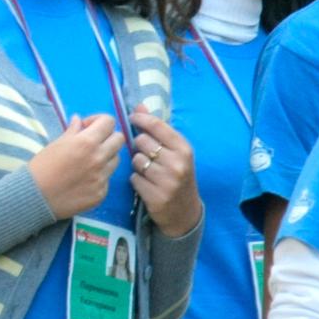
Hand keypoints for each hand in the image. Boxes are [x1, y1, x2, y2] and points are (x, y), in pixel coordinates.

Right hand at [28, 114, 124, 219]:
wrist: (36, 196)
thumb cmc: (42, 167)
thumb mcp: (56, 143)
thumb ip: (72, 130)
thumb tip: (79, 121)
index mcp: (87, 142)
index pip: (109, 122)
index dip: (98, 121)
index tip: (87, 127)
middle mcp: (99, 159)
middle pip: (119, 139)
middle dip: (107, 137)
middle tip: (93, 142)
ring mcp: (102, 178)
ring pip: (116, 160)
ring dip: (106, 156)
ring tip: (88, 162)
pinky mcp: (101, 193)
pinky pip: (107, 179)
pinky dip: (98, 176)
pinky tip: (83, 179)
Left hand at [128, 110, 202, 238]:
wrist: (185, 212)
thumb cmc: (178, 175)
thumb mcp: (175, 152)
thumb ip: (158, 129)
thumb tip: (139, 106)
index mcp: (184, 149)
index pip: (157, 125)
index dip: (141, 119)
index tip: (133, 118)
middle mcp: (177, 164)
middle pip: (141, 141)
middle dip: (139, 146)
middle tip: (147, 154)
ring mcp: (167, 181)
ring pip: (135, 160)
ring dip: (137, 164)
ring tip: (148, 171)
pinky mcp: (156, 196)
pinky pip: (134, 178)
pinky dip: (137, 180)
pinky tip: (147, 184)